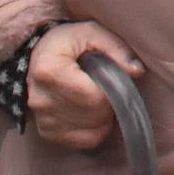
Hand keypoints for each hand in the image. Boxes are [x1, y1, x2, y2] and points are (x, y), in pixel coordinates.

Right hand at [24, 21, 142, 151]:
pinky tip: (94, 113)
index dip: (112, 90)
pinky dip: (96, 130)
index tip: (114, 78)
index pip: (91, 96)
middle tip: (109, 87)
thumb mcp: (90, 32)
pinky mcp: (47, 133)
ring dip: (104, 116)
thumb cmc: (66, 43)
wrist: (37, 57)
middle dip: (110, 103)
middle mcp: (41, 99)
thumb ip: (115, 48)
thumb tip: (136, 71)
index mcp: (49, 71)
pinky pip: (83, 141)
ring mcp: (42, 119)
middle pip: (92, 114)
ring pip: (90, 130)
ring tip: (100, 97)